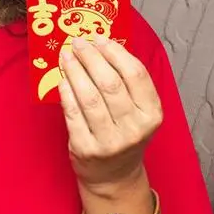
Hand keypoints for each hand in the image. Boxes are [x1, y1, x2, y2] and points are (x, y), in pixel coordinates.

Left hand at [58, 35, 161, 193]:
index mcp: (152, 114)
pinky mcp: (86, 148)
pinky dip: (66, 92)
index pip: (135, 74)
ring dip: (75, 71)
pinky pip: (72, 113)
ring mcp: (109, 141)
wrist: (114, 176)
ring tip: (66, 55)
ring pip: (89, 96)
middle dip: (91, 57)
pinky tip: (62, 78)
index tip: (99, 38)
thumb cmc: (124, 135)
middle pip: (109, 83)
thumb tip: (102, 46)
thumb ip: (127, 84)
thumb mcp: (138, 112)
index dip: (115, 52)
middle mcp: (134, 128)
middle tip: (77, 42)